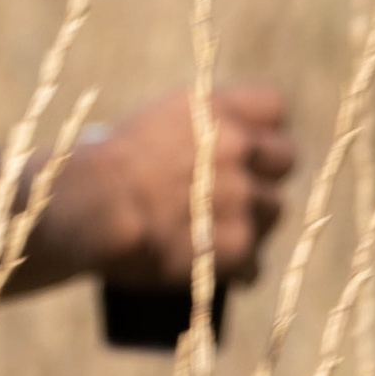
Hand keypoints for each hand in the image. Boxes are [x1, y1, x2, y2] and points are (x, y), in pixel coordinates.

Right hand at [91, 83, 296, 291]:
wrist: (89, 208)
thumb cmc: (100, 170)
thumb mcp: (147, 126)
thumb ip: (189, 133)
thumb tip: (205, 156)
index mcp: (213, 109)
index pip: (274, 106)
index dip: (263, 129)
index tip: (248, 147)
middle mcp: (235, 146)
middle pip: (285, 159)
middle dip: (265, 177)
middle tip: (239, 195)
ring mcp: (241, 196)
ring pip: (273, 211)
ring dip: (252, 223)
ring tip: (218, 236)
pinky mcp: (236, 245)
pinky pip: (255, 263)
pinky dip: (238, 269)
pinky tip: (215, 269)